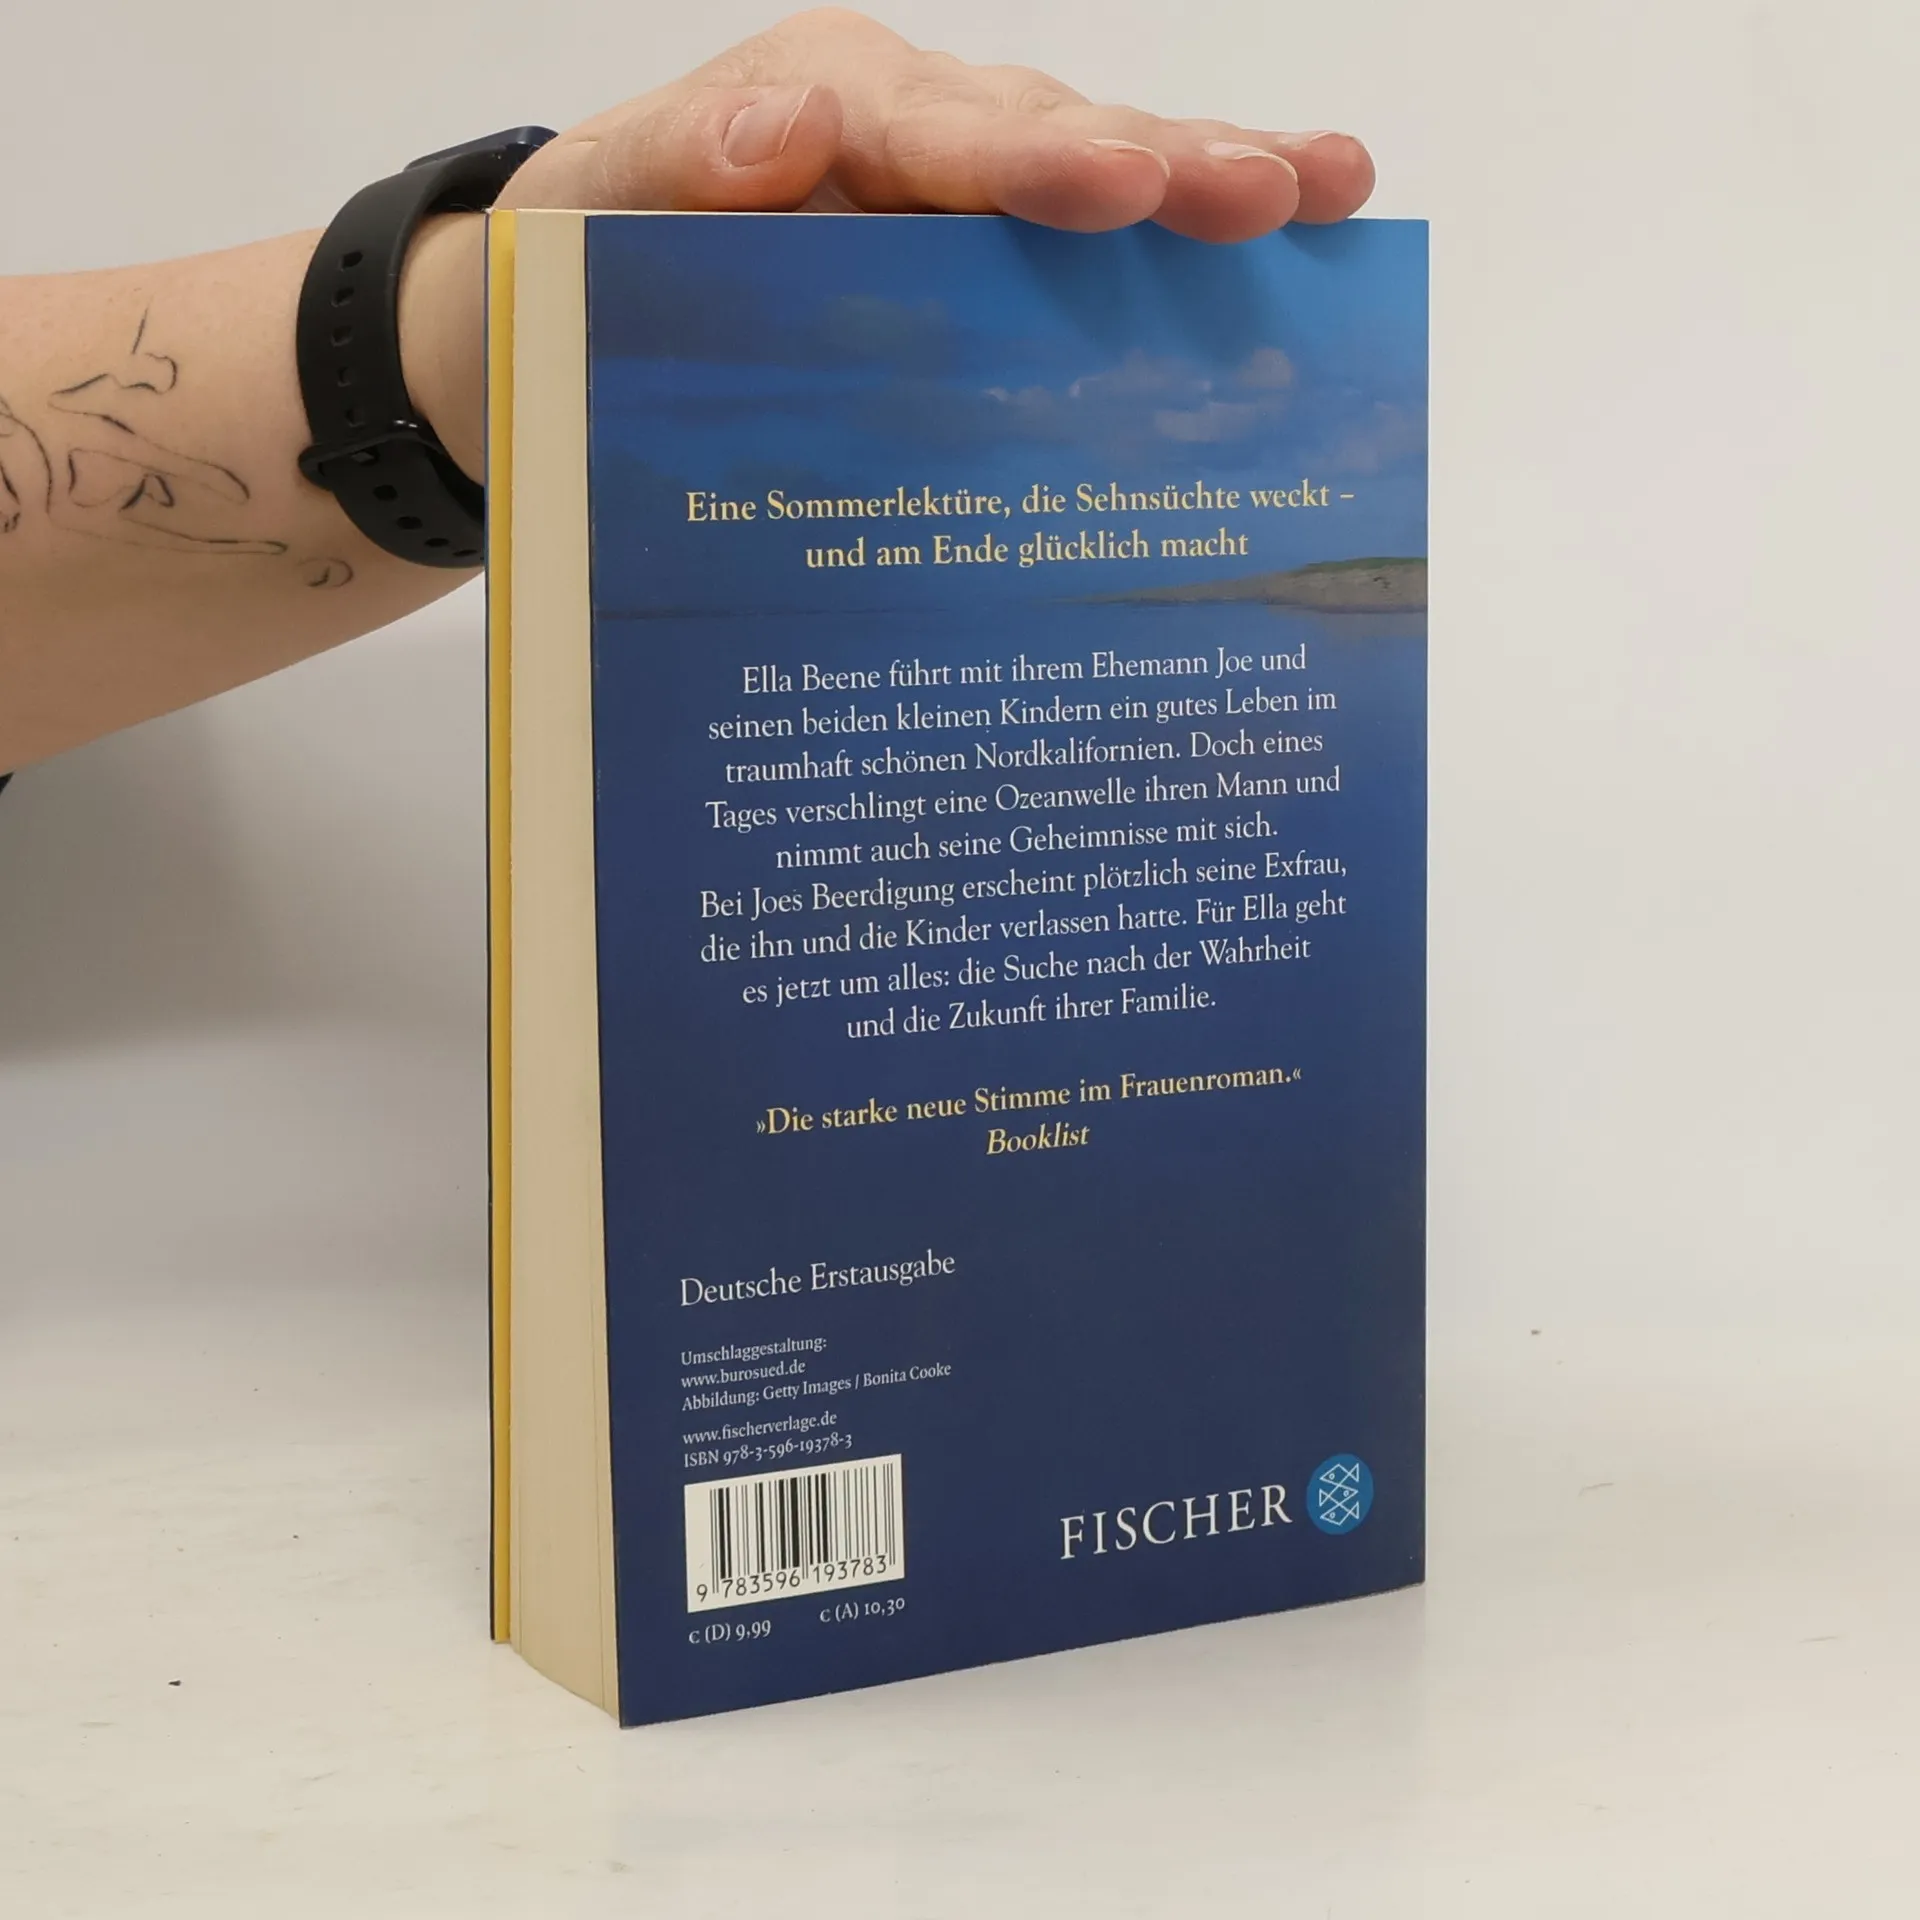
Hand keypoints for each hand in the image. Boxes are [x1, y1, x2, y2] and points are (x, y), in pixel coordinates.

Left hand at [400, 9, 1373, 478]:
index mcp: (831, 116)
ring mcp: (968, 222)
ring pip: (1103, 192)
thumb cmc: (593, 257)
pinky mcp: (991, 295)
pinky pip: (1098, 274)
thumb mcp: (600, 207)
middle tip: (1266, 192)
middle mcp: (921, 148)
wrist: (581, 330)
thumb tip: (779, 136)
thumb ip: (674, 165)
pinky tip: (1294, 255)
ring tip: (1325, 193)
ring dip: (1214, 189)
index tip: (1112, 186)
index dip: (1031, 161)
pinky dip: (1189, 268)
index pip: (940, 128)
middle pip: (1055, 142)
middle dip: (1164, 164)